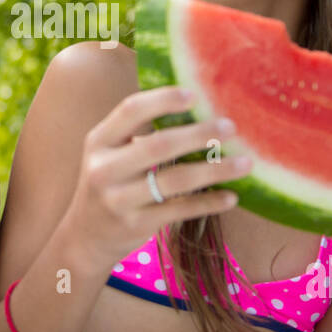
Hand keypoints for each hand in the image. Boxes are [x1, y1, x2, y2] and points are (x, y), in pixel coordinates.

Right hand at [65, 85, 247, 265]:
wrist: (85, 236)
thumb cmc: (109, 183)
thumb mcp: (109, 153)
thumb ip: (138, 132)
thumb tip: (195, 106)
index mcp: (99, 141)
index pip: (130, 110)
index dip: (163, 100)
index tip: (195, 94)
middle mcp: (105, 168)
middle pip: (158, 145)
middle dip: (199, 134)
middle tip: (230, 127)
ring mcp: (118, 200)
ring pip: (175, 180)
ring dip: (214, 170)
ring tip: (245, 163)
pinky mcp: (136, 225)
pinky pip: (180, 210)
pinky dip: (208, 202)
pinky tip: (231, 197)